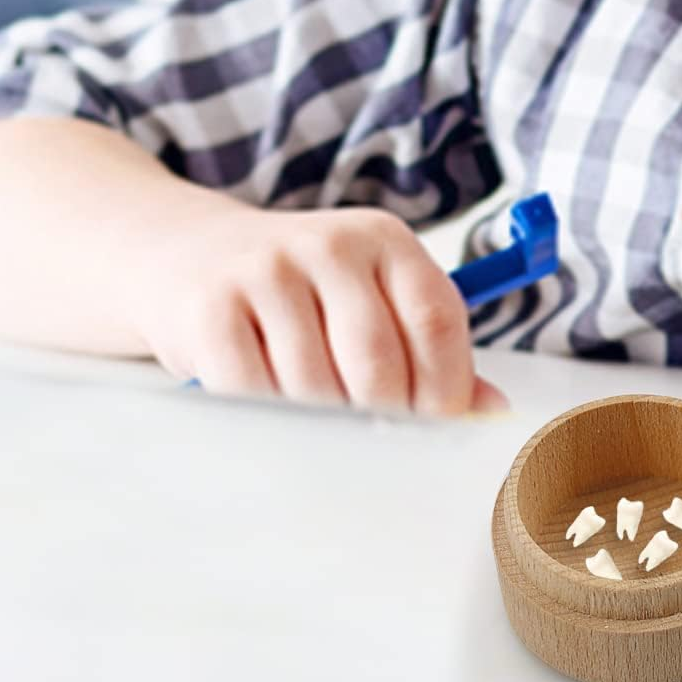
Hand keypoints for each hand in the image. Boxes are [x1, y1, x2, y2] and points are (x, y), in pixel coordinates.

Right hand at [123, 205, 507, 416]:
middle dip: (384, 417)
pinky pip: (253, 394)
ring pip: (316, 387)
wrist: (190, 254)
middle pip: (378, 361)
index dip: (447, 387)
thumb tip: (491, 411)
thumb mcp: (372, 296)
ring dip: (321, 423)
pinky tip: (269, 408)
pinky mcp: (212, 308)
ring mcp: (267, 271)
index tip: (442, 429)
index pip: (436, 319)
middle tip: (375, 440)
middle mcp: (331, 246)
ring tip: (316, 419)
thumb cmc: (304, 291)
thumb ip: (430, 348)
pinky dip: (267, 418)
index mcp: (385, 240)